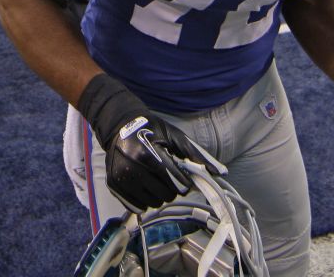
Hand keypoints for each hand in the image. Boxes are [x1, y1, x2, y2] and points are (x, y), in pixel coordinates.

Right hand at [78, 74, 224, 213]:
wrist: (119, 126)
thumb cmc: (150, 130)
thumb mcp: (174, 136)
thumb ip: (196, 154)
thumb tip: (219, 173)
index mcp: (148, 154)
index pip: (175, 180)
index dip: (184, 182)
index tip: (185, 179)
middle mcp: (132, 169)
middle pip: (165, 195)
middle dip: (173, 190)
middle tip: (171, 180)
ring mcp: (121, 179)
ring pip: (152, 203)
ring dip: (160, 196)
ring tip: (158, 182)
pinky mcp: (114, 187)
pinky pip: (137, 206)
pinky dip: (146, 201)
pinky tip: (147, 188)